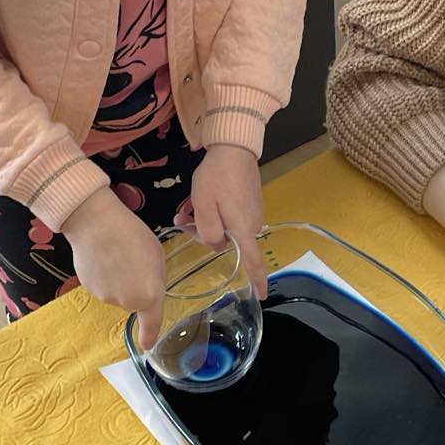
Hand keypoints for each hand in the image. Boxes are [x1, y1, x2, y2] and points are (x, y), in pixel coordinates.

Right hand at [65, 188, 166, 348]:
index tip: (147, 345)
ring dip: (119, 279)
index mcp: (149, 296)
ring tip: (116, 254)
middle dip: (135, 286)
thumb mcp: (156, 256)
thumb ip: (155, 280)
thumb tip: (145, 289)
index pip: (152, 323)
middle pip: (133, 300)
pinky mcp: (88, 288)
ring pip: (116, 292)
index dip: (150, 335)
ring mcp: (105, 297)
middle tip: (134, 260)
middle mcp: (126, 302)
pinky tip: (102, 256)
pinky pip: (101, 285)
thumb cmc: (132, 235)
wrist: (96, 223)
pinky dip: (103, 274)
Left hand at [190, 144, 268, 299]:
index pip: (253, 261)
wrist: (234, 148)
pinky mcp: (249, 202)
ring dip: (207, 221)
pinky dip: (216, 213)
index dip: (258, 280)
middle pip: (228, 242)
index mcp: (243, 229)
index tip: (262, 295)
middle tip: (183, 218)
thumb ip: (209, 232)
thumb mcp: (204, 206)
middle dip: (205, 234)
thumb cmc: (217, 177)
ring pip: (226, 228)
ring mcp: (252, 212)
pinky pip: (231, 217)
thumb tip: (216, 243)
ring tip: (188, 206)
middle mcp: (252, 224)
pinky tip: (203, 199)